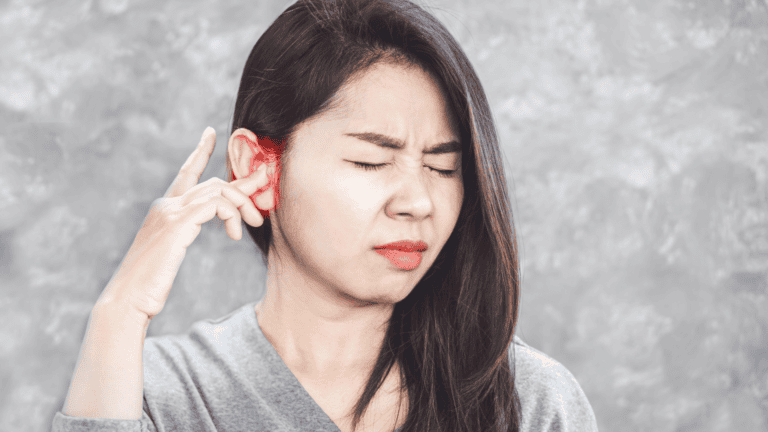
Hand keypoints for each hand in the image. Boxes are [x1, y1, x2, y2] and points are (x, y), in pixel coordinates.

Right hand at [97, 127, 272, 320]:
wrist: (128, 300)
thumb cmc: (151, 282)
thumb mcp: (172, 251)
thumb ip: (185, 233)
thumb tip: (205, 228)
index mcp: (164, 209)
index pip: (186, 172)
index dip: (200, 151)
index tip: (211, 133)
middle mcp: (166, 204)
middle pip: (214, 182)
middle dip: (244, 187)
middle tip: (263, 195)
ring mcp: (169, 212)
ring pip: (218, 191)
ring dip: (242, 205)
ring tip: (253, 223)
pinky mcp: (176, 224)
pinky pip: (215, 205)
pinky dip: (231, 215)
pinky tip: (234, 234)